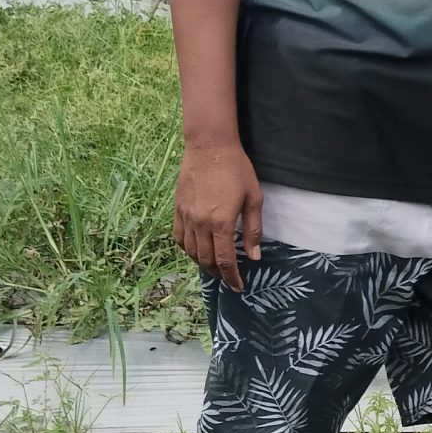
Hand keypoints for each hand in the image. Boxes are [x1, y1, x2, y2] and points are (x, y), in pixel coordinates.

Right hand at [174, 139, 261, 289]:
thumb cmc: (237, 170)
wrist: (209, 146)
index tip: (239, 286)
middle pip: (206, 259)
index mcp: (221, 222)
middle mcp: (200, 223)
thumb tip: (254, 256)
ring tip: (214, 268)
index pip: (225, 260)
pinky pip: (179, 237)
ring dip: (202, 264)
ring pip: (191, 251)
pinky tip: (196, 251)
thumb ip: (253, 230)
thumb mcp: (254, 199)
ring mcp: (186, 216)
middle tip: (228, 279)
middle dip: (218, 274)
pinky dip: (187, 249)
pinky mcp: (177, 209)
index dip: (232, 277)